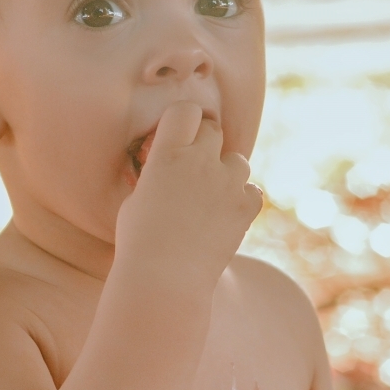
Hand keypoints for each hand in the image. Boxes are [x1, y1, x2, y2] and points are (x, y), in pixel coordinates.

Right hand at [116, 102, 261, 285]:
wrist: (165, 278)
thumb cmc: (139, 242)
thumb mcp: (135, 199)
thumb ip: (156, 176)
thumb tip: (165, 171)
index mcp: (167, 155)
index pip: (184, 111)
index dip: (183, 121)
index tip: (178, 136)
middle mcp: (200, 162)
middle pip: (213, 130)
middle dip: (205, 143)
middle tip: (194, 167)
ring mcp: (227, 184)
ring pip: (238, 160)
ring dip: (227, 171)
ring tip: (212, 195)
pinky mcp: (245, 209)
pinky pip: (254, 191)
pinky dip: (244, 199)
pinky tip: (228, 213)